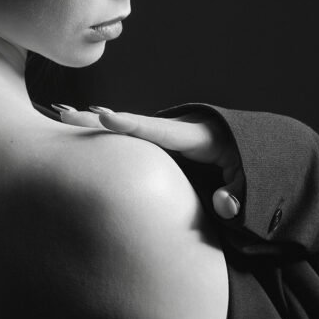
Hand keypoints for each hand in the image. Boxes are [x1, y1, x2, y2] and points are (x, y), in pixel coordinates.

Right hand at [51, 103, 243, 219]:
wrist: (251, 146)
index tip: (104, 117)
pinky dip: (108, 132)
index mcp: (197, 135)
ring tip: (63, 115)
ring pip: (126, 130)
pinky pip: (132, 138)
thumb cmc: (252, 161)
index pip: (159, 130)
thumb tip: (223, 204)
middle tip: (64, 113)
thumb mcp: (254, 178)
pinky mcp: (163, 146)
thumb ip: (240, 193)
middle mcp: (176, 131)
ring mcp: (167, 136)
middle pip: (132, 125)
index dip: (131, 124)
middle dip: (98, 120)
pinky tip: (87, 127)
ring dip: (94, 123)